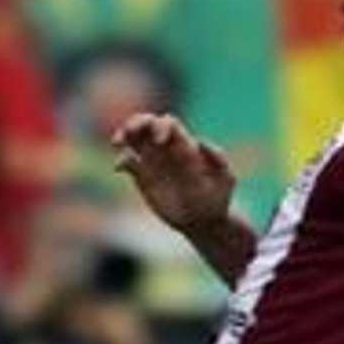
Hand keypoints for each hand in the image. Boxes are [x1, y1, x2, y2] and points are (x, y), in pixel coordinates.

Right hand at [111, 112, 235, 237]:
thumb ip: (218, 159)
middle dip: (137, 122)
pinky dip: (121, 161)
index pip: (169, 123)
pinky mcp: (144, 177)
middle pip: (148, 124)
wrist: (203, 220)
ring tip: (117, 142)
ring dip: (125, 134)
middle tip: (128, 133)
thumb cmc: (218, 199)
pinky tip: (118, 169)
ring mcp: (154, 162)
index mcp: (185, 145)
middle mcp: (168, 149)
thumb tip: (200, 142)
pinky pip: (128, 162)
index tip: (158, 141)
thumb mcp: (225, 180)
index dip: (161, 126)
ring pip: (135, 138)